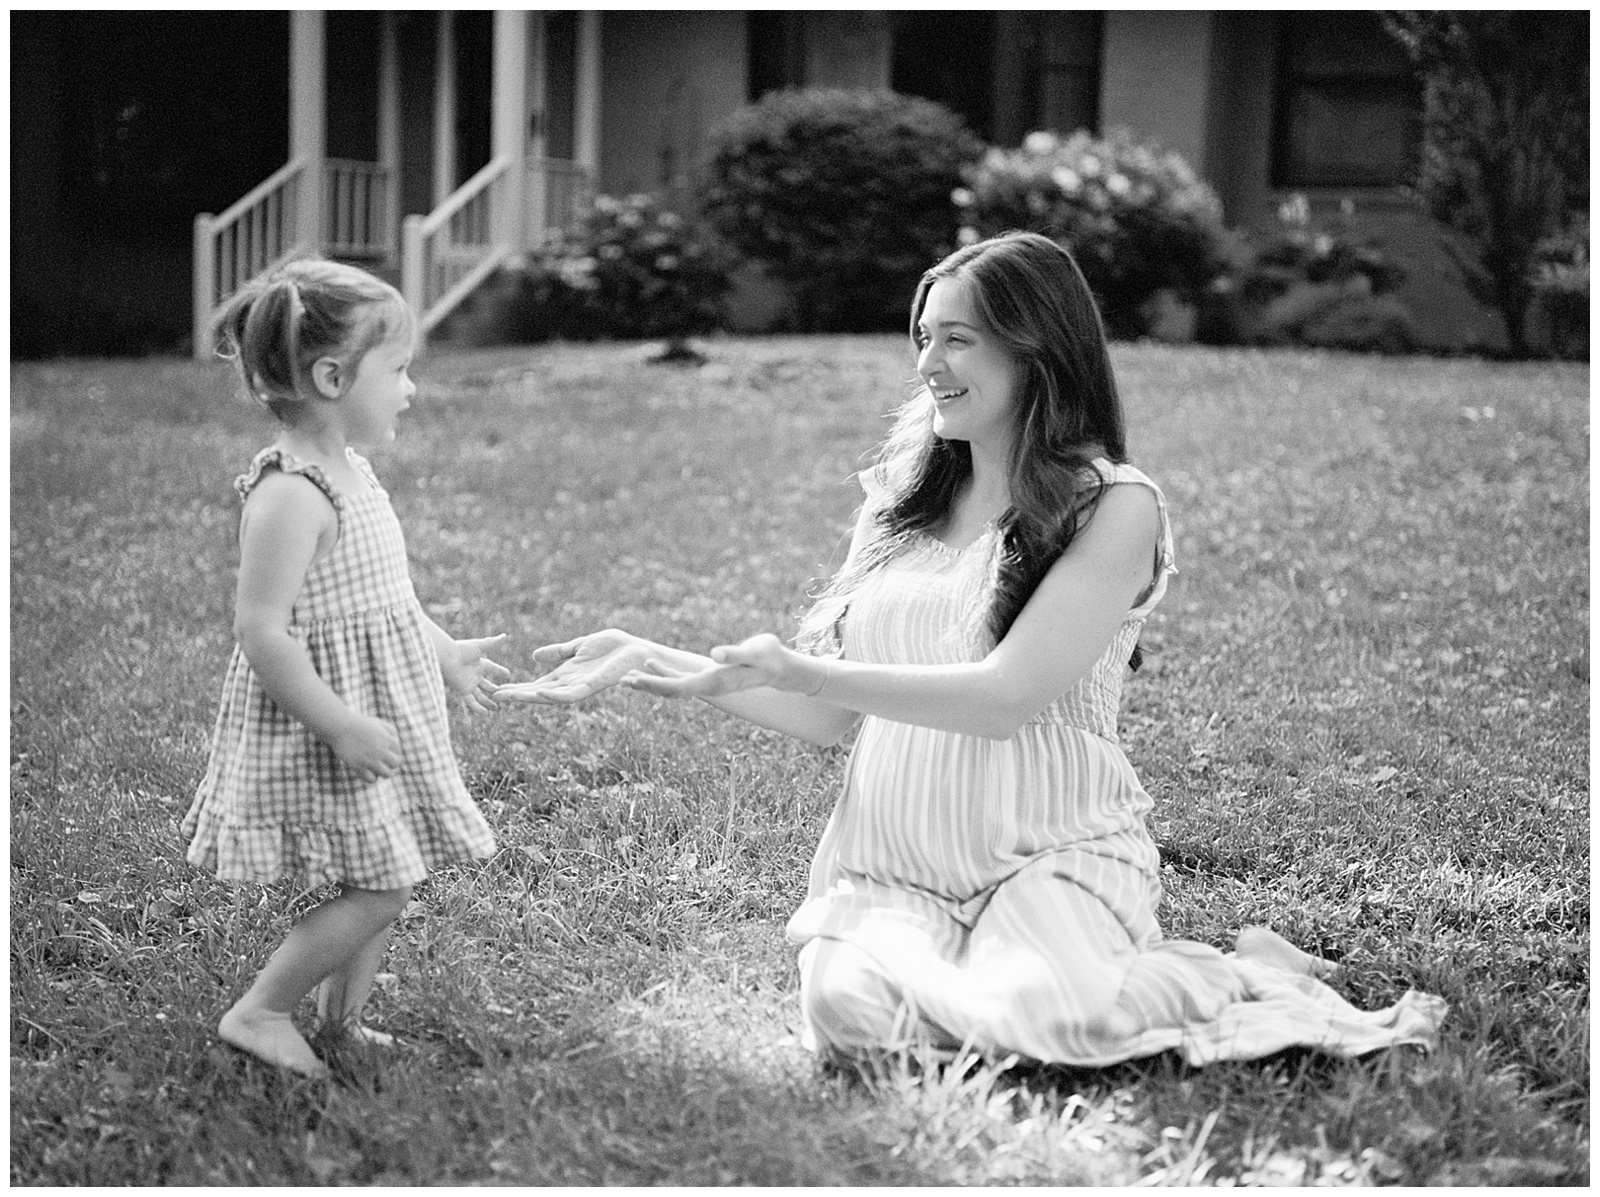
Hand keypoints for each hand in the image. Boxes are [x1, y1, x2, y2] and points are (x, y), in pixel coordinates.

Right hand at [328, 713, 401, 783]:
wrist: (339, 727)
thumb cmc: (358, 724)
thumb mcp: (377, 722)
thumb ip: (390, 731)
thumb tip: (396, 745)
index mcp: (387, 739)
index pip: (398, 752)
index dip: (391, 752)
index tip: (383, 750)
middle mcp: (381, 750)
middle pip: (395, 764)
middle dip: (390, 763)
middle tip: (380, 760)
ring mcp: (370, 760)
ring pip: (387, 774)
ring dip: (382, 772)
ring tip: (374, 767)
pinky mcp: (359, 767)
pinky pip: (372, 780)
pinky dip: (370, 777)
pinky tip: (365, 771)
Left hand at [439, 633, 511, 712]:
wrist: (447, 657)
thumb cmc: (461, 649)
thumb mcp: (480, 646)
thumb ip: (493, 642)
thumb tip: (505, 636)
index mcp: (479, 663)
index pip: (492, 668)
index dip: (500, 671)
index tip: (508, 675)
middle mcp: (474, 674)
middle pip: (486, 685)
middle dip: (494, 690)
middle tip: (503, 696)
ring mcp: (469, 683)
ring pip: (480, 695)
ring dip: (488, 702)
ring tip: (496, 709)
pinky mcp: (463, 690)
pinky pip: (471, 701)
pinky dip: (478, 708)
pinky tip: (486, 713)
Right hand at [494, 629, 654, 704]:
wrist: (637, 650)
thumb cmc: (614, 647)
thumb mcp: (579, 646)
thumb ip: (558, 652)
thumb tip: (534, 657)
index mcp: (566, 675)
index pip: (537, 685)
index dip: (518, 688)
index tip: (497, 690)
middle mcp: (571, 684)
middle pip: (539, 693)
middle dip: (518, 695)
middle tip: (494, 697)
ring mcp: (581, 686)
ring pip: (551, 696)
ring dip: (530, 697)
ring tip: (509, 697)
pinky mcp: (594, 685)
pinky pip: (572, 693)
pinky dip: (555, 694)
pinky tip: (540, 692)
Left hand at [623, 633, 823, 698]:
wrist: (783, 669)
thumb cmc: (770, 657)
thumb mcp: (755, 651)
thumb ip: (735, 653)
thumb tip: (714, 654)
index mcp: (714, 681)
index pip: (679, 687)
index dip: (656, 683)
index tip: (636, 680)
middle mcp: (708, 686)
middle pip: (671, 690)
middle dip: (647, 686)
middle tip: (621, 681)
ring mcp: (708, 684)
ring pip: (673, 687)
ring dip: (652, 682)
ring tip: (629, 678)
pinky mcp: (709, 678)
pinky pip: (681, 679)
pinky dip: (664, 674)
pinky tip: (651, 666)